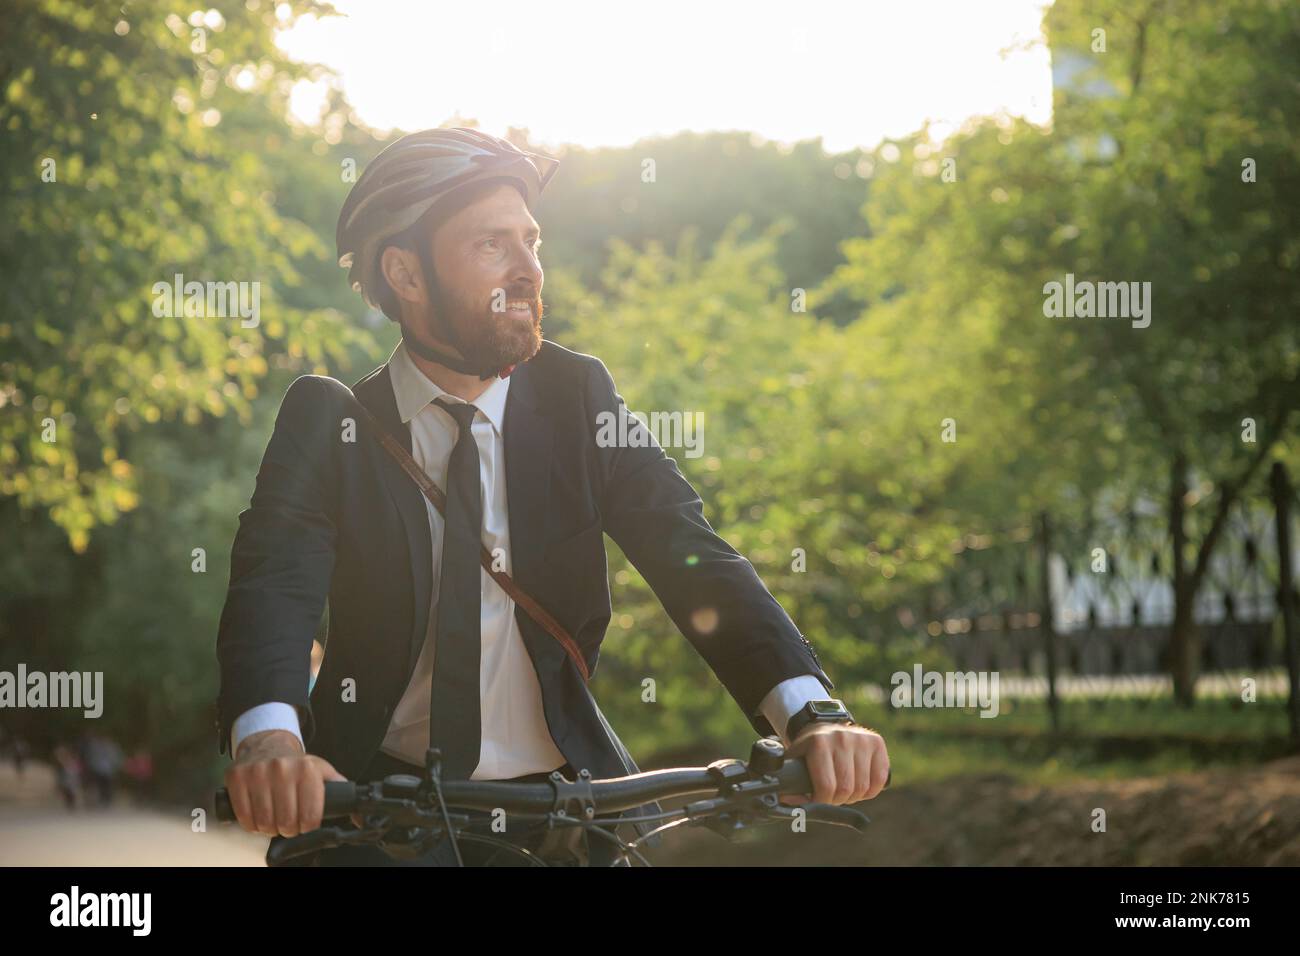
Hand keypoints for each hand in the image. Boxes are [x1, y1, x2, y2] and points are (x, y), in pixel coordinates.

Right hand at [223, 729, 348, 836]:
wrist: (268, 743)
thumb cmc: (295, 763)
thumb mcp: (321, 770)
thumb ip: (339, 790)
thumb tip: (359, 815)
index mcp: (307, 769)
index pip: (310, 816)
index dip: (308, 826)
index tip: (305, 824)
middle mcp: (282, 769)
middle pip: (286, 822)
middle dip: (289, 829)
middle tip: (288, 824)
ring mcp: (258, 773)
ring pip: (264, 822)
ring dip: (269, 829)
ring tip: (274, 820)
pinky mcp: (238, 777)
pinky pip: (244, 816)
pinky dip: (251, 824)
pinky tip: (258, 818)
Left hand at [780, 723, 889, 806]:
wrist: (824, 726)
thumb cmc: (809, 749)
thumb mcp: (794, 761)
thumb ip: (789, 782)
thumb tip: (786, 798)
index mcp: (819, 743)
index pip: (826, 787)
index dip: (821, 801)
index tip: (818, 800)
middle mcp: (841, 738)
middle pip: (846, 789)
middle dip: (837, 800)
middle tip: (831, 796)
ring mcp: (861, 738)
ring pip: (863, 788)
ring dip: (853, 797)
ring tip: (843, 790)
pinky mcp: (876, 742)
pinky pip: (880, 779)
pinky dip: (871, 790)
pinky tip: (860, 786)